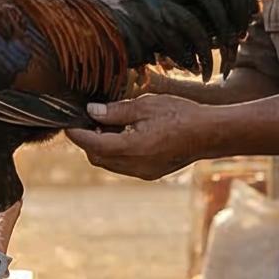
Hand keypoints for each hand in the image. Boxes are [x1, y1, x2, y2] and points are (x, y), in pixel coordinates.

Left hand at [64, 93, 218, 180]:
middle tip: (90, 120)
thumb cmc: (181, 115)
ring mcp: (144, 172)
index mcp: (132, 148)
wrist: (209, 133)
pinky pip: (124, 166)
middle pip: (98, 158)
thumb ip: (116, 111)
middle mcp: (135, 165)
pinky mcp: (151, 173)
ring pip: (110, 164)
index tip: (68, 123)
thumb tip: (92, 112)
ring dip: (103, 148)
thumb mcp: (145, 105)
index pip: (92, 145)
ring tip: (109, 126)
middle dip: (89, 141)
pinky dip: (117, 153)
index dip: (77, 134)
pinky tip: (125, 136)